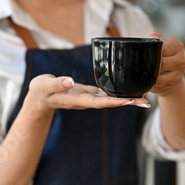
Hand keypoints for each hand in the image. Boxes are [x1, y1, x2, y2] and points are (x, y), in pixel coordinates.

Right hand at [26, 74, 149, 114]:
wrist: (38, 98)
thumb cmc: (40, 92)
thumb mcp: (45, 86)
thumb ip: (57, 83)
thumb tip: (70, 81)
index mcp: (77, 99)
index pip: (99, 102)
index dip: (115, 102)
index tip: (130, 101)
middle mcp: (85, 101)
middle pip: (110, 103)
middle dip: (127, 103)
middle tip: (146, 103)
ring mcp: (87, 98)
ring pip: (110, 99)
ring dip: (126, 100)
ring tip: (143, 98)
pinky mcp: (87, 93)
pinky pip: (105, 94)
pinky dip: (117, 93)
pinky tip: (128, 91)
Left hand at [149, 31, 184, 96]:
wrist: (172, 72)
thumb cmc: (162, 55)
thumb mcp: (160, 43)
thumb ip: (155, 37)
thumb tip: (153, 37)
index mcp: (177, 46)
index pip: (163, 49)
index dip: (153, 52)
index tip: (147, 54)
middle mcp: (181, 60)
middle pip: (162, 64)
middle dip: (151, 66)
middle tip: (143, 65)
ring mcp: (178, 74)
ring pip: (160, 79)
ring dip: (150, 77)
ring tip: (145, 74)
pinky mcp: (173, 85)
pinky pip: (158, 87)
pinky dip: (151, 85)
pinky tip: (149, 82)